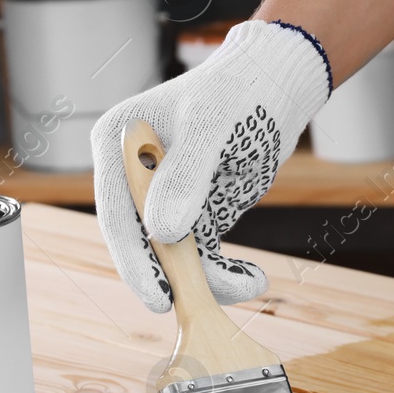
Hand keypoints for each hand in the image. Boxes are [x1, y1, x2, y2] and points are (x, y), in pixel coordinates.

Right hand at [90, 20, 331, 311]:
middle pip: (141, 242)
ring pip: (173, 256)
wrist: (276, 85)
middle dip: (171, 278)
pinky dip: (225, 273)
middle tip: (198, 307)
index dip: (134, 261)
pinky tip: (254, 278)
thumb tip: (161, 231)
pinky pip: (201, 255)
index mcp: (120, 145)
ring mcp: (164, 196)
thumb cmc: (240, 90)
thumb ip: (186, 175)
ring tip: (251, 283)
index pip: (118, 214)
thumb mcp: (213, 125)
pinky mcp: (194, 212)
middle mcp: (136, 175)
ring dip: (207, 280)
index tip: (158, 297)